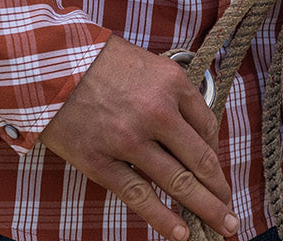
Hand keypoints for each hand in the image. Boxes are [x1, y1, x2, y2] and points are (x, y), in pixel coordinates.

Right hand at [39, 35, 238, 240]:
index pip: (207, 126)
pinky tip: (182, 233)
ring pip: (177, 182)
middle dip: (220, 190)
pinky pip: (139, 196)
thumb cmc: (97, 59)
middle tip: (233, 214)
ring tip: (223, 228)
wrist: (48, 63)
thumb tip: (188, 131)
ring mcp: (130, 140)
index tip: (216, 170)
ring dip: (205, 208)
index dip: (215, 153)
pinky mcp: (101, 162)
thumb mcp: (144, 64)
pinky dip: (164, 218)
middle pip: (200, 160)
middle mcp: (157, 112)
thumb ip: (168, 93)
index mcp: (171, 82)